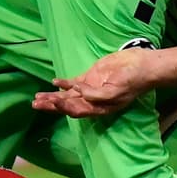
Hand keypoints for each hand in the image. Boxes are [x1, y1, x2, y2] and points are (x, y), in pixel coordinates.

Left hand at [32, 46, 156, 117]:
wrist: (142, 67)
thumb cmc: (132, 81)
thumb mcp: (116, 91)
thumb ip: (96, 94)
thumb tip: (77, 91)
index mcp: (98, 108)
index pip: (76, 110)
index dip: (62, 108)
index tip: (52, 102)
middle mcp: (92, 101)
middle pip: (67, 105)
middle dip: (51, 105)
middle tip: (35, 104)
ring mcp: (90, 89)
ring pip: (67, 95)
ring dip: (53, 97)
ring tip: (37, 98)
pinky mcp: (91, 77)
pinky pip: (74, 83)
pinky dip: (63, 83)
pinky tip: (54, 82)